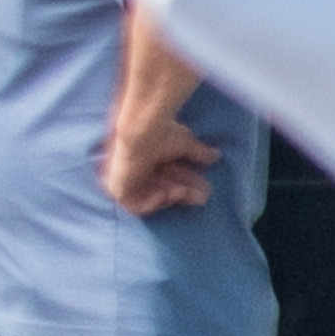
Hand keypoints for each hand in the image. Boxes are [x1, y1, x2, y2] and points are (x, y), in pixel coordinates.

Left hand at [102, 110, 217, 214]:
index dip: (188, 182)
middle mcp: (138, 169)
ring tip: (181, 191)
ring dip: (172, 197)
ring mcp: (127, 179)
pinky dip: (153, 204)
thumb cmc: (161, 130)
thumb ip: (197, 152)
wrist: (141, 128)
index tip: (206, 187)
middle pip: (163, 188)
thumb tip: (216, 156)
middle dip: (185, 193)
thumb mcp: (184, 142)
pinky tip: (164, 193)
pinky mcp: (118, 188)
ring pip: (153, 197)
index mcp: (149, 157)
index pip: (170, 175)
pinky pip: (136, 207)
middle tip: (202, 197)